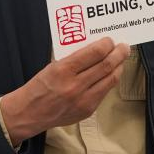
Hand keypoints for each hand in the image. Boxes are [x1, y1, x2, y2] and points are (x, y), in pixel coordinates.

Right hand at [0, 38, 129, 145]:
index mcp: (63, 70)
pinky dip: (110, 80)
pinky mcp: (87, 110)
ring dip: (119, 67)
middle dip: (119, 54)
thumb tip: (96, 49)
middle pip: (107, 66)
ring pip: (110, 80)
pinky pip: (104, 92)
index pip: (94, 53)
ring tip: (121, 60)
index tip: (110, 40)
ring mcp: (83, 100)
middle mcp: (75, 85)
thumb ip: (74, 58)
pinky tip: (111, 74)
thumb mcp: (52, 66)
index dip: (107, 44)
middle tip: (124, 47)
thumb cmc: (39, 86)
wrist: (29, 113)